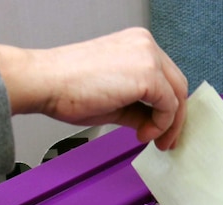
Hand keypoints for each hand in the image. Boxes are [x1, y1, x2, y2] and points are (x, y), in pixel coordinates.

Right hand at [0, 27, 186, 149]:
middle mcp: (145, 44)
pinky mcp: (148, 73)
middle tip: (166, 141)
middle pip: (177, 85)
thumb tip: (152, 123)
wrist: (45, 82)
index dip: (168, 107)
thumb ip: (138, 107)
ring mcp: (148, 56)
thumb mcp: (114, 99)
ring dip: (169, 124)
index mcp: (136, 45)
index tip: (164, 128)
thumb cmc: (67, 87)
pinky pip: (169, 105)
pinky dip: (161, 125)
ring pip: (177, 95)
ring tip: (151, 139)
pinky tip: (142, 134)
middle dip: (174, 118)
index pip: (166, 77)